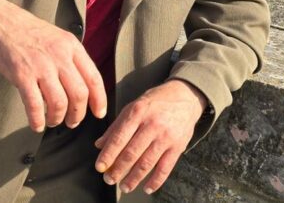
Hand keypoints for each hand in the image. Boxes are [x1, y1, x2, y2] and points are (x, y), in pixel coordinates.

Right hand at [0, 0, 106, 131]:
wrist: (0, 22)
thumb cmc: (29, 32)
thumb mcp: (58, 37)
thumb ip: (71, 58)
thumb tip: (82, 87)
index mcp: (72, 46)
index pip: (94, 78)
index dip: (99, 100)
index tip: (98, 113)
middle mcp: (59, 56)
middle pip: (79, 94)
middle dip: (78, 114)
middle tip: (72, 122)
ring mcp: (41, 66)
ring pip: (59, 103)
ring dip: (58, 118)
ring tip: (53, 121)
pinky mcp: (22, 75)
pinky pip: (35, 105)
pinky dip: (37, 120)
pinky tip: (37, 124)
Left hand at [94, 79, 206, 194]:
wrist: (184, 96)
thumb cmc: (154, 103)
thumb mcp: (133, 107)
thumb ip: (116, 126)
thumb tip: (99, 145)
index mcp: (137, 113)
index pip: (119, 138)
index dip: (108, 154)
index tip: (99, 167)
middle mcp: (152, 125)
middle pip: (132, 153)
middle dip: (118, 169)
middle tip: (109, 180)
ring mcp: (166, 136)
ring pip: (147, 163)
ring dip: (134, 178)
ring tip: (124, 187)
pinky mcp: (178, 146)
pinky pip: (165, 168)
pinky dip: (156, 181)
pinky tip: (147, 188)